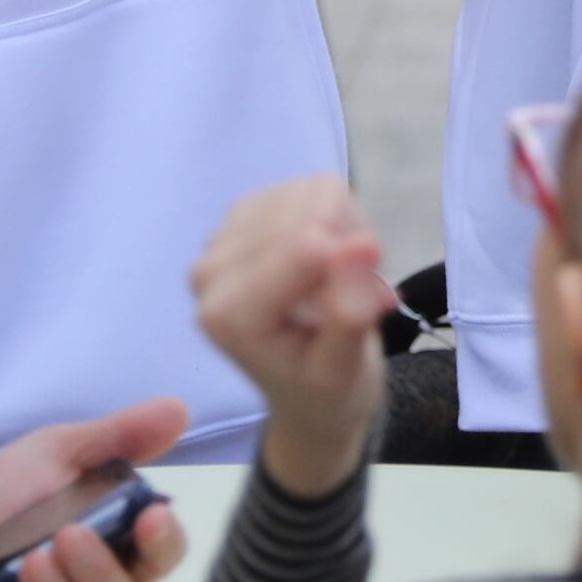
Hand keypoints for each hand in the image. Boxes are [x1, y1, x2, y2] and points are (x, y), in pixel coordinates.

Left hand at [0, 391, 197, 581]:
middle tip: (65, 537)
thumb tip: (178, 408)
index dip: (163, 541)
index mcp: (119, 548)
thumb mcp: (54, 455)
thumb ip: (116, 437)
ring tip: (30, 563)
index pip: (161, 555)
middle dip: (97, 572)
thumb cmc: (3, 497)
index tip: (149, 518)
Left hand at [191, 176, 397, 495]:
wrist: (307, 394)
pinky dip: (334, 217)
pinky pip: (308, 187)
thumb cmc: (326, 391)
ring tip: (343, 280)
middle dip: (350, 248)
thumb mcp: (342, 370)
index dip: (355, 264)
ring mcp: (221, 238)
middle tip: (358, 294)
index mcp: (228, 314)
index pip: (306, 246)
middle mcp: (210, 271)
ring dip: (345, 230)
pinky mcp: (240, 214)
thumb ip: (348, 314)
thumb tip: (362, 247)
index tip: (370, 302)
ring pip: (312, 194)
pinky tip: (328, 259)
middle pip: (310, 214)